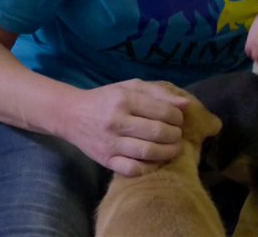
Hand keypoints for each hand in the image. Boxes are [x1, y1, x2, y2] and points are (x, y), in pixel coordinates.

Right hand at [60, 79, 189, 176]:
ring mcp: (110, 143)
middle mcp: (117, 121)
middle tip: (177, 135)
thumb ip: (159, 93)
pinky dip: (149, 167)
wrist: (71, 115)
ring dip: (168, 152)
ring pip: (148, 152)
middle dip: (175, 135)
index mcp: (124, 99)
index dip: (177, 118)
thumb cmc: (106, 99)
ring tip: (173, 149)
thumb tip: (186, 105)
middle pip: (158, 132)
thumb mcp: (130, 87)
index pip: (163, 111)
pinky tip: (155, 161)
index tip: (178, 120)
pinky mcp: (105, 160)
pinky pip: (132, 169)